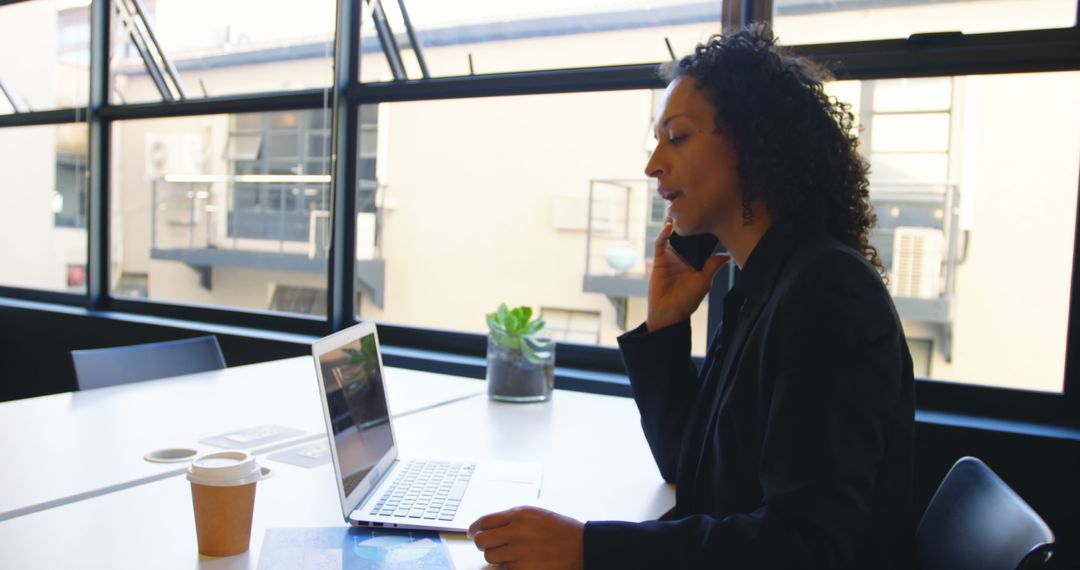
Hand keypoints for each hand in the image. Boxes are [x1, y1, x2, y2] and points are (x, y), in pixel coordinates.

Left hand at [468, 506, 584, 569]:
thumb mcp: (534, 514)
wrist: (580, 546)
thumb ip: (510, 518)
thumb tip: (487, 525)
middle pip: (481, 540)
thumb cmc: (558, 529)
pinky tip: (519, 562)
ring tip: (509, 554)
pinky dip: (508, 567)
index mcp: (518, 515)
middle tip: (488, 545)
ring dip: (496, 556)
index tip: (472, 533)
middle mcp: (516, 532)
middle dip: (481, 543)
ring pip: (489, 557)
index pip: (483, 521)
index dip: (474, 528)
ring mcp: (519, 553)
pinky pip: (503, 569)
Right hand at [647, 218, 730, 331]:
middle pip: (685, 235)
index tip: (710, 216)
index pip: (699, 242)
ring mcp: (670, 257)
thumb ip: (712, 267)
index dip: (702, 230)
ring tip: (679, 209)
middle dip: (687, 222)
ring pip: (672, 236)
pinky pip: (660, 244)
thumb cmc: (687, 301)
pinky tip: (669, 226)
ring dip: (674, 223)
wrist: (669, 314)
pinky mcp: (659, 260)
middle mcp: (682, 256)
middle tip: (693, 205)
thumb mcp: (704, 282)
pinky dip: (663, 234)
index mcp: (694, 261)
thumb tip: (727, 255)